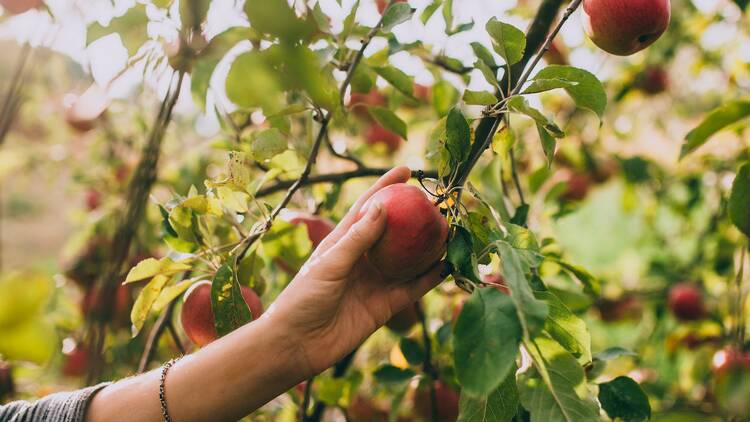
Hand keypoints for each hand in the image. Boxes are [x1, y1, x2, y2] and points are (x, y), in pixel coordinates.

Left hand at [264, 166, 444, 375]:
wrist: (296, 345)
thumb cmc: (302, 299)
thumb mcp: (329, 263)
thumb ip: (357, 237)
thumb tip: (382, 205)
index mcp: (343, 241)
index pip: (368, 207)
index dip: (385, 187)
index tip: (407, 170)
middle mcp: (362, 259)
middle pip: (394, 232)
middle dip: (414, 217)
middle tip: (438, 203)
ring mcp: (375, 282)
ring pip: (408, 260)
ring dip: (428, 247)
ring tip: (450, 232)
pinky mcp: (384, 306)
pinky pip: (413, 288)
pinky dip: (430, 278)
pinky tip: (448, 266)